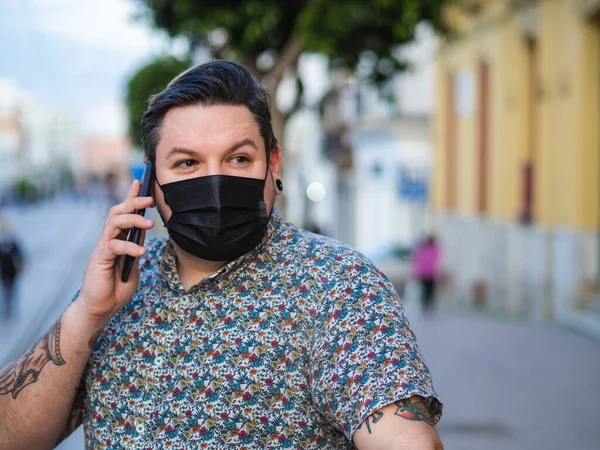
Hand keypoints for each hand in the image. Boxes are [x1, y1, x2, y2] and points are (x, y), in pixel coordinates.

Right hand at [77, 180, 154, 323]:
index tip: (141, 180)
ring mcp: (102, 248)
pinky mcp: (99, 260)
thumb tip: (144, 234)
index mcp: (116, 239)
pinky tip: (141, 250)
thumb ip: (136, 250)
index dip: (130, 196)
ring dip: (133, 219)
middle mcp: (108, 240)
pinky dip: (129, 246)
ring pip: (114, 222)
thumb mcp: (133, 266)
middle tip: (150, 200)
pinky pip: (114, 246)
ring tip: (150, 223)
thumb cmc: (116, 289)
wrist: (100, 309)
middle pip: (117, 212)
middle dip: (134, 202)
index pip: (123, 213)